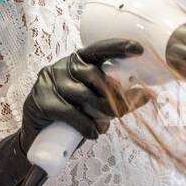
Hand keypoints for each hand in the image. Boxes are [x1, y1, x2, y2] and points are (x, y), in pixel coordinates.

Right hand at [0, 39, 144, 185]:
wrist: (37, 137)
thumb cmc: (70, 117)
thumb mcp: (95, 105)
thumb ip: (118, 99)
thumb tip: (148, 94)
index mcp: (78, 62)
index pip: (99, 50)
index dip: (118, 48)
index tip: (138, 50)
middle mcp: (63, 67)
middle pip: (96, 77)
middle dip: (113, 98)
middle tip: (120, 113)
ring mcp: (50, 81)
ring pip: (85, 96)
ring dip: (100, 115)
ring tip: (101, 127)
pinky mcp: (41, 100)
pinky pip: (70, 112)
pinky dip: (85, 126)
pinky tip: (91, 133)